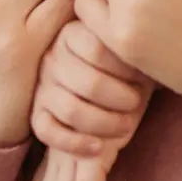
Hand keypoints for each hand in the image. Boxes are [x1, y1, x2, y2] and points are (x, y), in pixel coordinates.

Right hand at [30, 21, 148, 155]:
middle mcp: (52, 58)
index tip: (143, 76)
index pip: (98, 51)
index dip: (125, 68)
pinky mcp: (38, 113)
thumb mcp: (125, 50)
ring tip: (126, 124)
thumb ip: (128, 46)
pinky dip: (75, 143)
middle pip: (90, 84)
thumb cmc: (122, 66)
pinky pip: (48, 131)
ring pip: (71, 111)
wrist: (106, 86)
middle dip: (120, 99)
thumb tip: (143, 49)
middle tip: (136, 102)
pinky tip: (98, 146)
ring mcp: (42, 87)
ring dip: (106, 123)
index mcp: (71, 33)